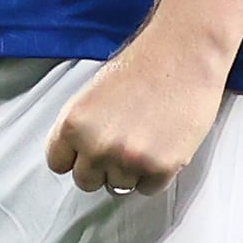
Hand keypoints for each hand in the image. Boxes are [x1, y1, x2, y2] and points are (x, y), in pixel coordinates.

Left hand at [45, 24, 226, 195]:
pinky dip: (156, 174)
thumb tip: (80, 156)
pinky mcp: (161, 167)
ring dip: (131, 171)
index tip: (87, 152)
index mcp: (73, 123)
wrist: (184, 53)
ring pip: (119, 187)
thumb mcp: (93, 94)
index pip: (58, 163)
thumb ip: (82, 129)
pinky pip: (149, 188)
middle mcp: (96, 144)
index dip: (76, 157)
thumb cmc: (144, 66)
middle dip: (102, 168)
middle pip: (86, 182)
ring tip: (146, 139)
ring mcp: (129, 158)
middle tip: (121, 145)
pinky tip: (162, 146)